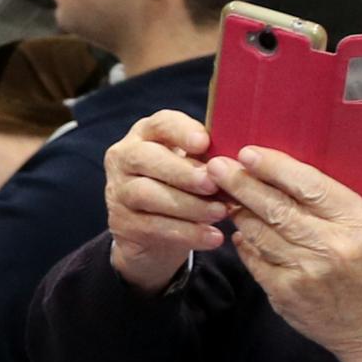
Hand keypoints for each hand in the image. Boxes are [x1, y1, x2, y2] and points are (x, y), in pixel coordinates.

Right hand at [102, 107, 230, 292]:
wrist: (153, 234)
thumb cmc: (182, 189)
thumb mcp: (194, 168)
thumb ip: (210, 159)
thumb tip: (243, 161)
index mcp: (146, 135)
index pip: (160, 124)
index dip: (181, 131)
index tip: (204, 143)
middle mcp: (125, 158)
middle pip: (146, 158)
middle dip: (183, 172)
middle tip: (214, 185)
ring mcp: (118, 191)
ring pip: (147, 194)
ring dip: (188, 205)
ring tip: (220, 213)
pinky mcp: (121, 223)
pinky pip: (152, 227)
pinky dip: (187, 233)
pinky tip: (213, 237)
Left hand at [212, 145, 361, 361]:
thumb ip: (332, 203)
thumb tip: (280, 176)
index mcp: (357, 222)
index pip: (308, 185)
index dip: (274, 167)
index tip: (248, 152)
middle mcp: (330, 245)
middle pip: (276, 207)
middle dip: (241, 184)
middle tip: (217, 166)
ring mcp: (305, 271)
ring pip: (259, 232)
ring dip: (238, 211)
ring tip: (223, 194)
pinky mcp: (285, 294)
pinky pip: (255, 260)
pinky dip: (245, 243)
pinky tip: (240, 232)